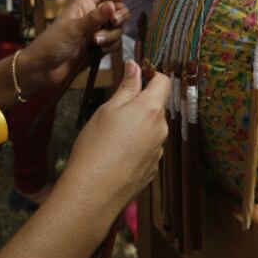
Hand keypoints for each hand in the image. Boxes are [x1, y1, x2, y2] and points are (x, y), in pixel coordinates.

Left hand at [23, 0, 127, 88]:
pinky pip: (114, 44)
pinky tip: (99, 51)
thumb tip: (113, 5)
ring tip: (96, 43)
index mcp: (83, 6)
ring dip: (112, 35)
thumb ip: (95, 17)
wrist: (43, 71)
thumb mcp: (73, 28)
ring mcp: (96, 33)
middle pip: (116, 10)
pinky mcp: (98, 49)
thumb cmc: (52, 44)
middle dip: (118, 16)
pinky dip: (111, 46)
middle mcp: (92, 18)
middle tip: (113, 22)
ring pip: (117, 29)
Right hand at [58, 61, 169, 215]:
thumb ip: (126, 86)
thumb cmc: (96, 146)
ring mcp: (158, 151)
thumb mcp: (107, 109)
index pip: (164, 82)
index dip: (152, 75)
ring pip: (150, 129)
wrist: (93, 192)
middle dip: (138, 105)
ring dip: (136, 127)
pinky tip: (115, 155)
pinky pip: (146, 149)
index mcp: (151, 110)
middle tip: (112, 112)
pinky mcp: (152, 169)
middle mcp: (160, 129)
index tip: (137, 75)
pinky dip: (134, 147)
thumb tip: (135, 66)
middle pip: (156, 107)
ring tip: (110, 138)